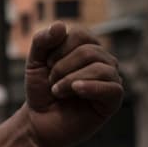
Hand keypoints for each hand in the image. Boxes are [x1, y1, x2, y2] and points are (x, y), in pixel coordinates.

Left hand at [23, 22, 123, 146]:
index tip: (47, 64)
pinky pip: (112, 87)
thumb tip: (61, 25)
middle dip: (62, 67)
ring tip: (58, 91)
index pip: (80, 34)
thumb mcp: (34, 62)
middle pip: (90, 51)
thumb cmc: (40, 90)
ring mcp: (110, 80)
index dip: (59, 48)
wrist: (39, 121)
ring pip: (100, 68)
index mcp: (86, 48)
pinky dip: (90, 88)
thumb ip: (42, 41)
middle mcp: (102, 61)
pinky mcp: (113, 100)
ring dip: (70, 80)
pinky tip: (76, 91)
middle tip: (51, 82)